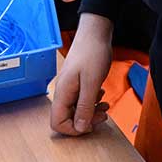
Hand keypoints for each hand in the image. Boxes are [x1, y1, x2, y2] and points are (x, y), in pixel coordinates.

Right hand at [50, 13, 113, 136]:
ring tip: (105, 105)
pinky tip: (101, 95)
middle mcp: (63, 91)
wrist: (96, 32)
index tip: (90, 124)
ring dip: (91, 112)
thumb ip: (85, 106)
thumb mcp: (92, 82)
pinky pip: (81, 100)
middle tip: (102, 114)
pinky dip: (92, 102)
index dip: (73, 129)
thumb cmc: (92, 52)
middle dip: (86, 121)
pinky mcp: (78, 83)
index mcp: (63, 92)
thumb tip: (80, 128)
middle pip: (67, 118)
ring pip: (76, 110)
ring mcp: (70, 87)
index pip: (57, 122)